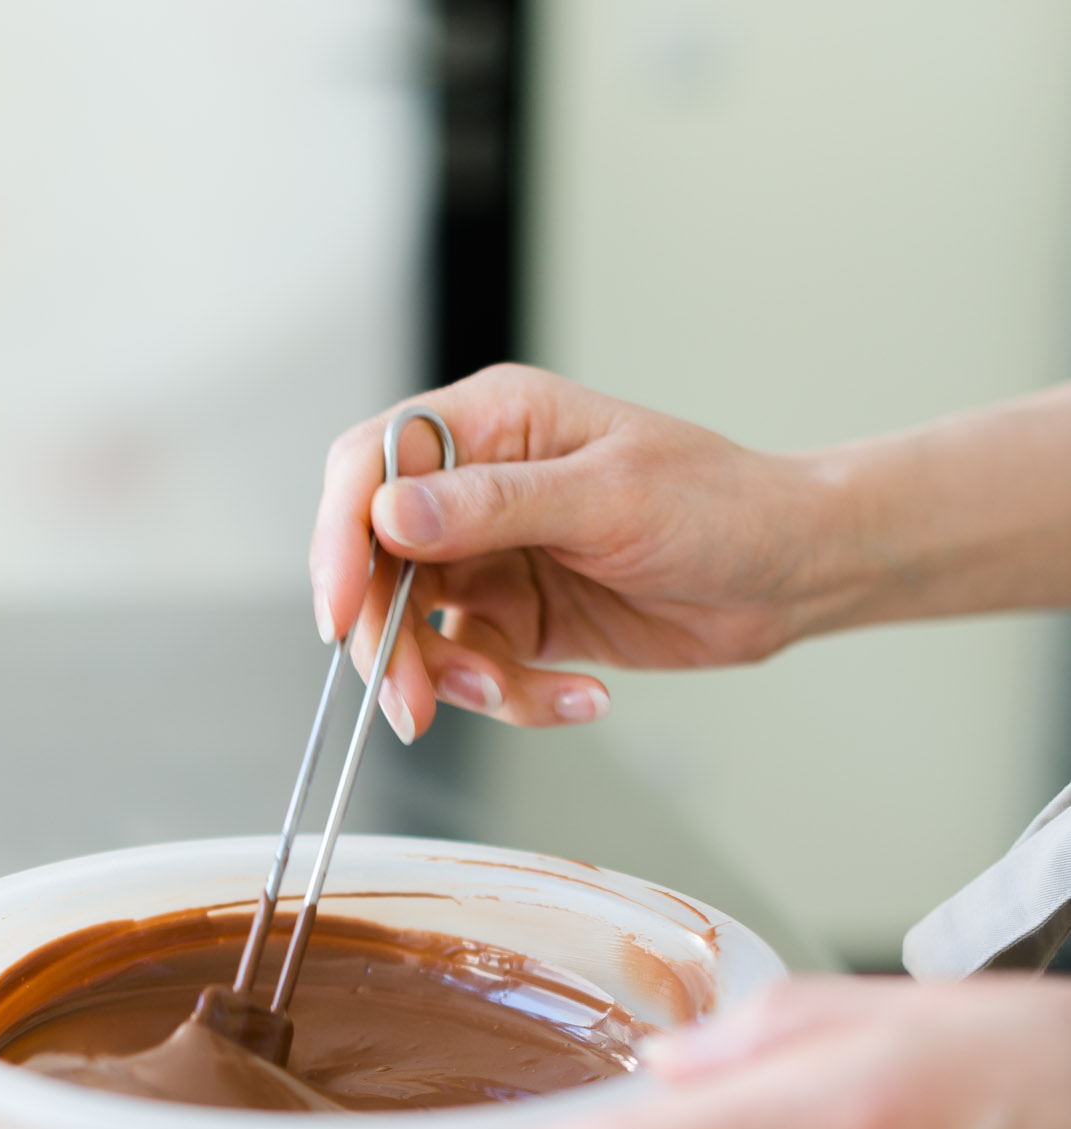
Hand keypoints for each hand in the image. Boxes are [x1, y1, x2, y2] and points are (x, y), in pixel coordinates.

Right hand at [309, 364, 833, 740]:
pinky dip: (517, 700)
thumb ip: (495, 506)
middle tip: (412, 703)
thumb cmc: (721, 506)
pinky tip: (582, 698)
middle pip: (377, 565)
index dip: (339, 539)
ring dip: (455, 682)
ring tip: (519, 697)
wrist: (790, 574)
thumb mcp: (610, 498)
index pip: (369, 467)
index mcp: (491, 425)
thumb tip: (390, 514)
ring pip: (418, 632)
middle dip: (390, 640)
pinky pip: (479, 672)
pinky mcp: (518, 621)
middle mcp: (476, 490)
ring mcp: (493, 559)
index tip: (338, 612)